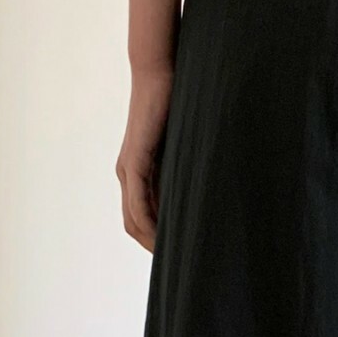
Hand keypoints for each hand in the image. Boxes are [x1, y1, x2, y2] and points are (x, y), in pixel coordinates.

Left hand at [116, 64, 173, 252]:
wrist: (160, 72)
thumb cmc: (177, 102)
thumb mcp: (185, 143)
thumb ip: (189, 165)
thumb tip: (210, 187)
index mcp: (139, 171)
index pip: (142, 217)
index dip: (157, 238)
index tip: (180, 253)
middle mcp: (128, 174)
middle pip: (134, 225)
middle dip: (154, 247)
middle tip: (180, 264)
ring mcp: (128, 169)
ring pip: (133, 220)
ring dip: (151, 242)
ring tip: (175, 258)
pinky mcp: (134, 162)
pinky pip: (138, 204)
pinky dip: (148, 223)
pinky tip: (164, 237)